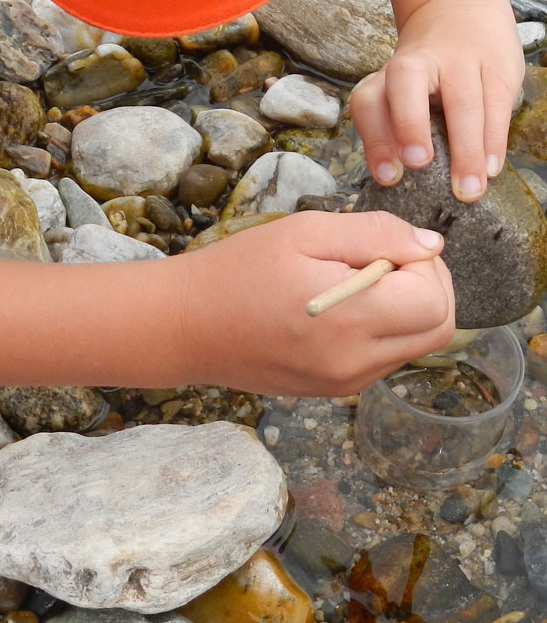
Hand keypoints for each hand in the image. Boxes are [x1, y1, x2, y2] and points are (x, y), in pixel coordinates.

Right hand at [178, 210, 454, 395]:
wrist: (184, 327)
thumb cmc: (237, 272)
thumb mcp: (304, 232)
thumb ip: (375, 234)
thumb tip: (430, 245)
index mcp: (349, 321)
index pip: (434, 301)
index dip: (423, 266)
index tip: (381, 247)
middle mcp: (355, 364)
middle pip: (438, 329)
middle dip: (426, 287)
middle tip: (380, 260)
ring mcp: (346, 383)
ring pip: (416, 344)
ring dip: (405, 308)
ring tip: (352, 282)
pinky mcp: (335, 390)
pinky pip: (386, 357)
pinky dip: (382, 328)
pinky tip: (340, 307)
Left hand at [349, 0, 523, 202]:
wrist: (459, 8)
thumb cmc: (424, 71)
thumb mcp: (398, 89)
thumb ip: (395, 126)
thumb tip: (401, 180)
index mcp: (386, 76)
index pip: (369, 102)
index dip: (376, 138)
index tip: (389, 176)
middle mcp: (419, 63)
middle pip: (409, 88)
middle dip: (411, 126)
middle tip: (419, 166)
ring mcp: (462, 60)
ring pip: (463, 102)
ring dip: (466, 149)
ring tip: (468, 189)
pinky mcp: (498, 66)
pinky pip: (497, 105)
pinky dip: (494, 140)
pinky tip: (491, 168)